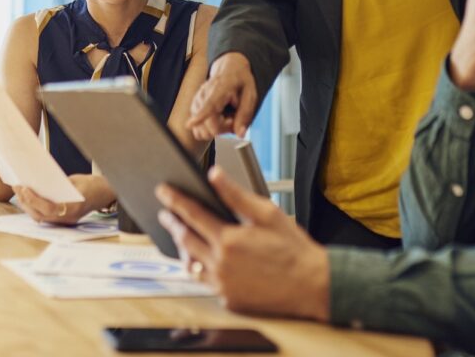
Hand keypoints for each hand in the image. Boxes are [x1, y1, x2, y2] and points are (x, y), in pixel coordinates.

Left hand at [12, 174, 114, 224]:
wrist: (105, 193)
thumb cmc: (93, 185)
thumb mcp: (77, 181)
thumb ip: (60, 184)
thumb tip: (39, 182)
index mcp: (74, 209)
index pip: (49, 208)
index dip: (35, 200)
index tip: (25, 188)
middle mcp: (68, 218)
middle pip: (40, 215)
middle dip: (26, 201)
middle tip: (17, 186)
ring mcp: (64, 221)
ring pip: (39, 217)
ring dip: (27, 205)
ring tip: (19, 190)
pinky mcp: (61, 219)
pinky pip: (44, 215)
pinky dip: (33, 206)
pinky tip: (27, 196)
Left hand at [155, 167, 329, 320]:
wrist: (311, 284)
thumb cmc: (292, 247)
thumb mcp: (265, 212)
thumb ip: (235, 194)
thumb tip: (214, 174)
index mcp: (228, 239)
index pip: (192, 214)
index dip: (175, 200)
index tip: (163, 191)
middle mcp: (220, 264)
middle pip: (185, 240)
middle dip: (172, 223)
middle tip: (165, 213)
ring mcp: (222, 285)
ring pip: (191, 265)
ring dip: (182, 248)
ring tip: (179, 236)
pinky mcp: (229, 300)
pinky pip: (206, 283)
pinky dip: (199, 269)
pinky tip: (201, 260)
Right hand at [186, 53, 257, 138]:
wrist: (230, 68)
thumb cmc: (240, 80)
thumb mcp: (250, 94)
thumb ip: (245, 114)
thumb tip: (239, 133)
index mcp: (221, 87)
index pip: (210, 103)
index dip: (201, 115)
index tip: (190, 124)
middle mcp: (205, 93)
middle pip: (207, 122)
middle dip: (222, 129)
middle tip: (233, 120)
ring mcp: (198, 99)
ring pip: (201, 127)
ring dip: (216, 129)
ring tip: (226, 117)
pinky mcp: (194, 106)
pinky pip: (199, 127)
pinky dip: (209, 128)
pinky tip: (218, 119)